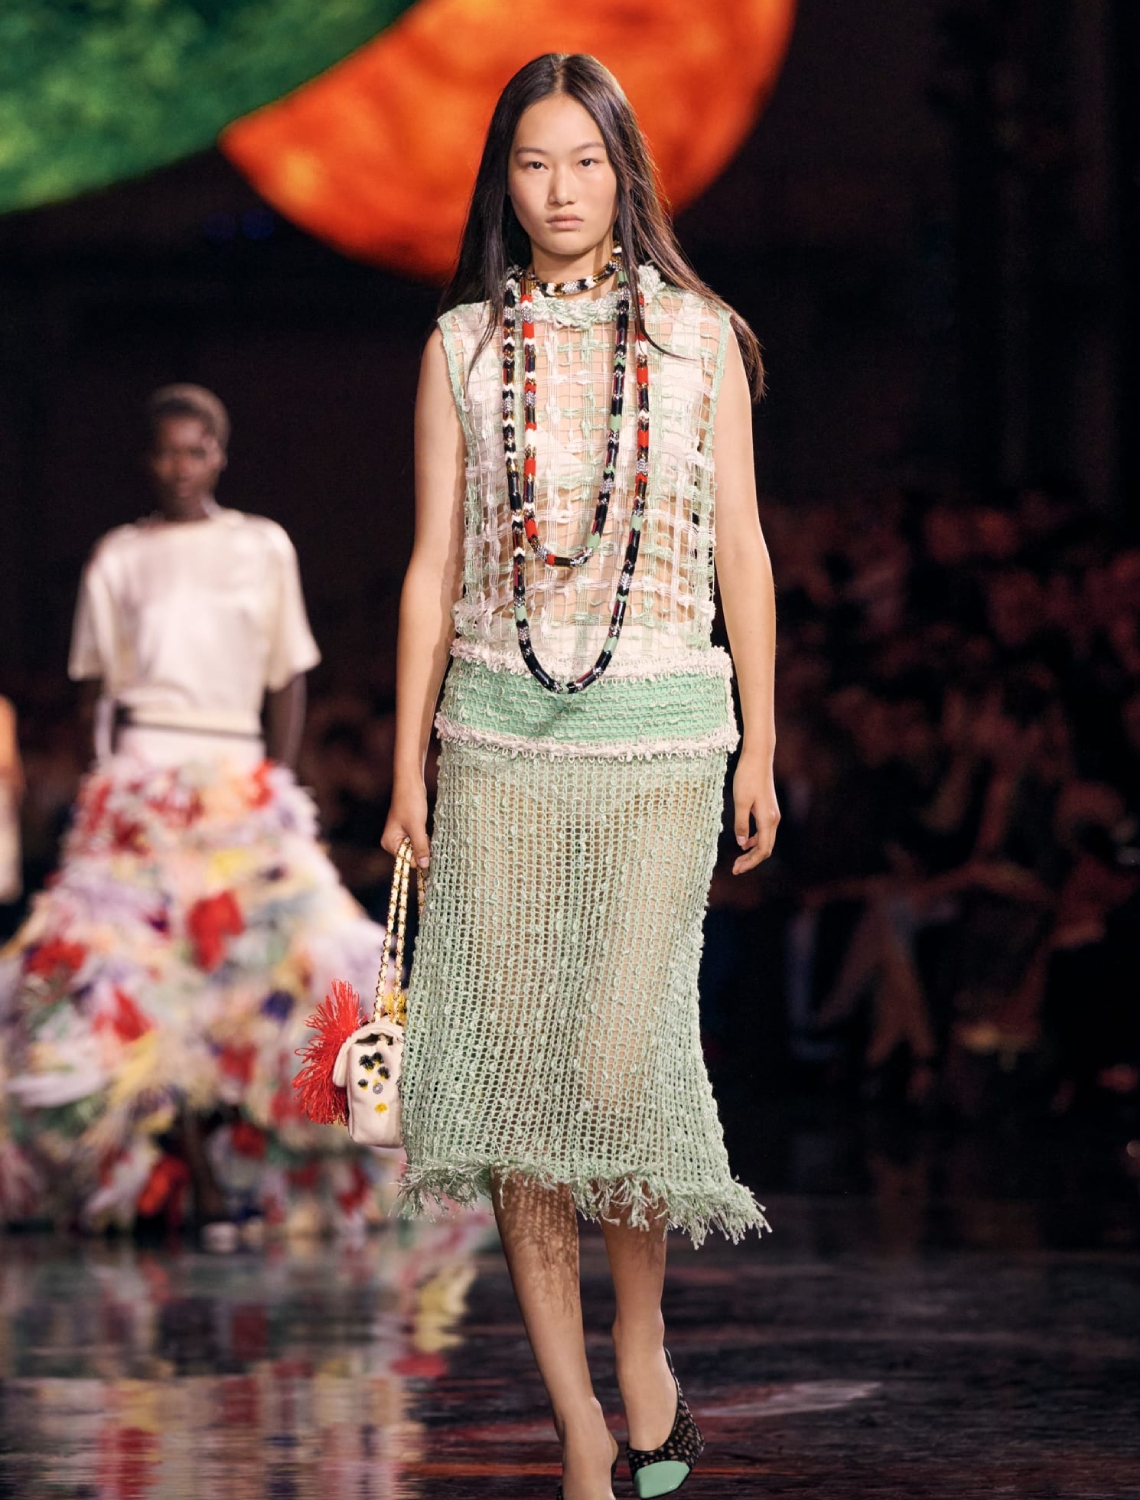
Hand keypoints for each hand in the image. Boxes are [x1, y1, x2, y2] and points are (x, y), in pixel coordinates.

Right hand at [382, 778, 430, 868]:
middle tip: (423, 832)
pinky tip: (423, 827)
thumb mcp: (417, 827)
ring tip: (423, 827)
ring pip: (416, 848)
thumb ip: (420, 847)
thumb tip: (424, 866)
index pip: (407, 861)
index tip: (424, 841)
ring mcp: (399, 836)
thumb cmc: (411, 803)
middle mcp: (392, 842)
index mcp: (389, 843)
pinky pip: (417, 841)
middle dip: (421, 847)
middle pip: (411, 856)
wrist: (411, 783)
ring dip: (423, 842)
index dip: (418, 855)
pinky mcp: (407, 831)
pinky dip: (423, 837)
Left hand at [732, 749, 779, 873]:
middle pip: (765, 848)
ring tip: (738, 860)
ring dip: (752, 852)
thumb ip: (741, 823)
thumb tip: (741, 843)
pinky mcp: (768, 809)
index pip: (762, 850)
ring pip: (765, 841)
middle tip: (735, 869)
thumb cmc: (747, 777)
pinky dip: (754, 840)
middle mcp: (773, 819)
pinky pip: (764, 831)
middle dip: (751, 861)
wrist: (758, 758)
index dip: (750, 862)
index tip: (736, 869)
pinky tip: (744, 843)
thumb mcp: (740, 801)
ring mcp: (772, 814)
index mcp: (767, 819)